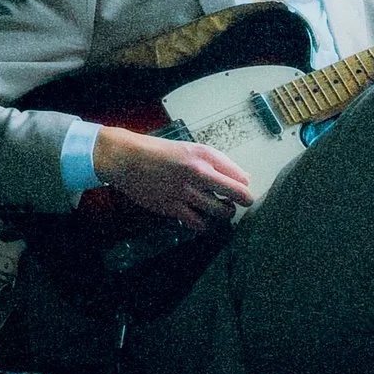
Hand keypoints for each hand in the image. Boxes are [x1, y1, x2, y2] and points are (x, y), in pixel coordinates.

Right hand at [94, 127, 254, 230]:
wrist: (129, 159)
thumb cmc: (160, 152)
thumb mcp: (192, 149)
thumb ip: (217, 163)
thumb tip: (242, 177)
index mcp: (204, 156)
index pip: (240, 177)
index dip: (245, 186)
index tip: (243, 191)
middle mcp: (198, 173)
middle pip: (237, 195)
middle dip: (243, 202)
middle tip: (239, 203)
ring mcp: (186, 192)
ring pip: (220, 212)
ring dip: (224, 213)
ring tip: (219, 209)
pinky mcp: (173, 208)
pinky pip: (199, 223)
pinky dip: (204, 224)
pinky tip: (201, 218)